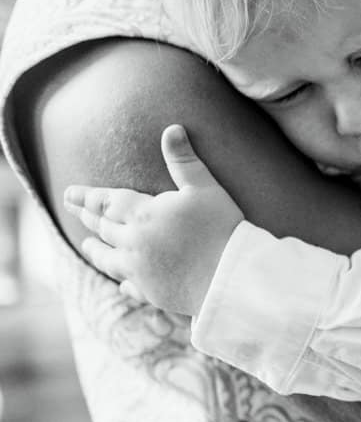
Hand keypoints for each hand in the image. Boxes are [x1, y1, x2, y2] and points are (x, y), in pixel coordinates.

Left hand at [63, 125, 244, 315]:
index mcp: (144, 214)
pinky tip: (122, 283)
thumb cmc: (222, 227)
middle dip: (87, 217)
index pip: (107, 202)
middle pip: (104, 228)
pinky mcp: (151, 292)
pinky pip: (129, 286)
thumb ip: (184, 160)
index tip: (69, 193)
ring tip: (86, 245)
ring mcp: (140, 270)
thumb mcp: (206, 187)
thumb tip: (172, 129)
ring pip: (107, 258)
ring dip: (95, 250)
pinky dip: (123, 281)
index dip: (87, 196)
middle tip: (73, 209)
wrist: (230, 275)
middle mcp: (133, 242)